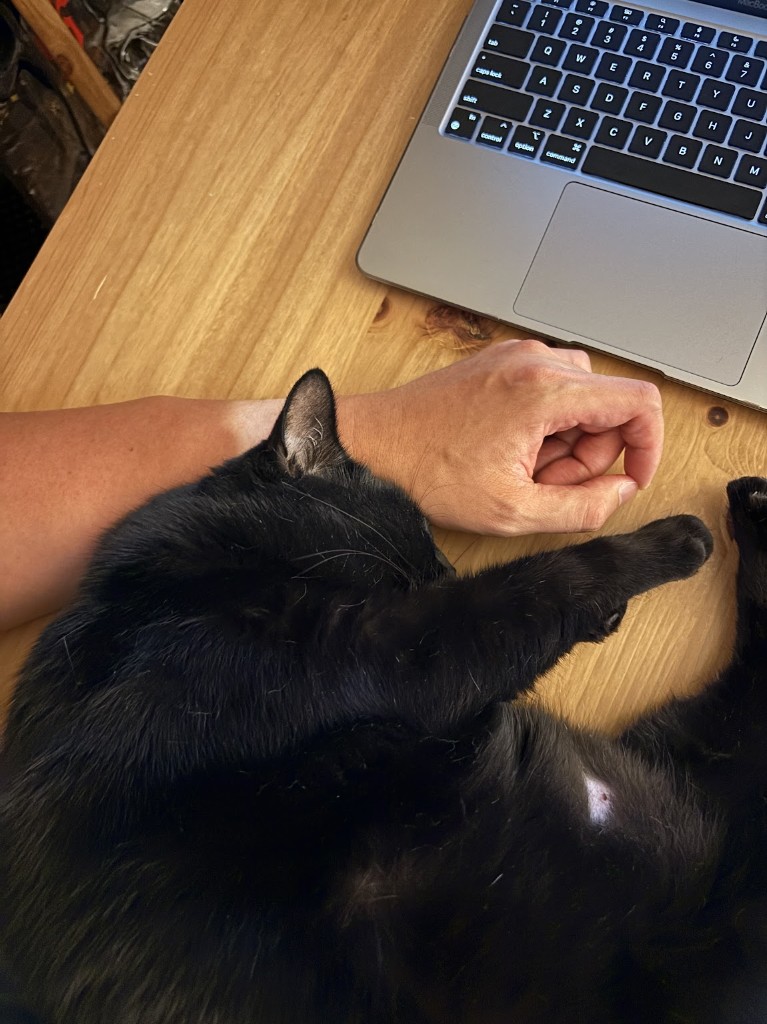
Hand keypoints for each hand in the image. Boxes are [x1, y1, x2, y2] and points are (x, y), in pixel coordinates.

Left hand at [337, 339, 662, 534]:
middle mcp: (534, 361)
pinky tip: (510, 452)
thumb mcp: (513, 510)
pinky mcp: (499, 362)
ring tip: (524, 471)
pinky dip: (543, 425)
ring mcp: (515, 356)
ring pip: (580, 399)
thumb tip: (620, 492)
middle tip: (549, 486)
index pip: (639, 402)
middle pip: (608, 404)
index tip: (629, 477)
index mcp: (544, 391)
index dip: (647, 446)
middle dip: (591, 455)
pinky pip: (548, 390)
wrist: (372, 445)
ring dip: (566, 442)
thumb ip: (583, 507)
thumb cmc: (426, 472)